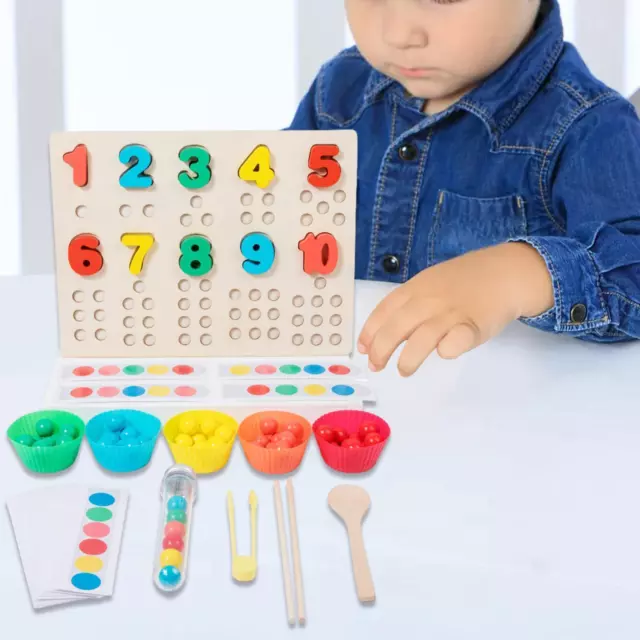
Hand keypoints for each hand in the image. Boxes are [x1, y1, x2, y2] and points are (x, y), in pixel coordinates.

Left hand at [357, 242, 553, 375]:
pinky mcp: (474, 326)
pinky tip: (442, 354)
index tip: (364, 349)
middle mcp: (429, 300)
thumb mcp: (430, 283)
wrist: (504, 272)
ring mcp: (452, 313)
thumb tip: (380, 334)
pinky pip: (456, 340)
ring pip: (423, 337)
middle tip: (377, 366)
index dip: (370, 331)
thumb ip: (408, 304)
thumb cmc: (464, 282)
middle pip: (397, 326)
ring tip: (404, 370)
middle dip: (381, 349)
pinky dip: (447, 349)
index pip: (384, 310)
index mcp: (416, 288)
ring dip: (408, 358)